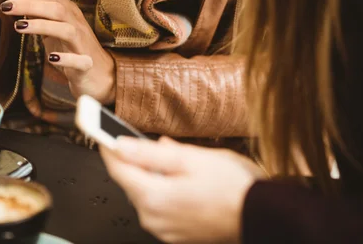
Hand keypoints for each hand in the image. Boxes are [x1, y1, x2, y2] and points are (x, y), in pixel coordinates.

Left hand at [0, 0, 115, 103]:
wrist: (99, 76)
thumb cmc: (74, 50)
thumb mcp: (55, 28)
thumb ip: (41, 12)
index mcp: (71, 15)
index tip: (10, 3)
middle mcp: (78, 26)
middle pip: (58, 9)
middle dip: (31, 6)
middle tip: (7, 8)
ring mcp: (83, 46)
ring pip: (67, 30)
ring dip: (42, 26)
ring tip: (20, 27)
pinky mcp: (86, 66)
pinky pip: (79, 61)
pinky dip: (65, 59)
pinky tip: (51, 58)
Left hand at [101, 137, 264, 243]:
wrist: (262, 215)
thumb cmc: (233, 186)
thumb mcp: (191, 159)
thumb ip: (151, 153)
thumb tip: (120, 145)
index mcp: (153, 197)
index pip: (117, 167)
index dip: (107, 145)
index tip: (99, 129)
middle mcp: (153, 218)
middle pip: (129, 182)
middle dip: (131, 159)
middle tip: (137, 139)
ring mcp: (163, 229)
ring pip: (144, 193)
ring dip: (148, 174)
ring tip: (170, 159)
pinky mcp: (175, 233)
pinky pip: (158, 205)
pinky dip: (161, 189)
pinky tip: (180, 179)